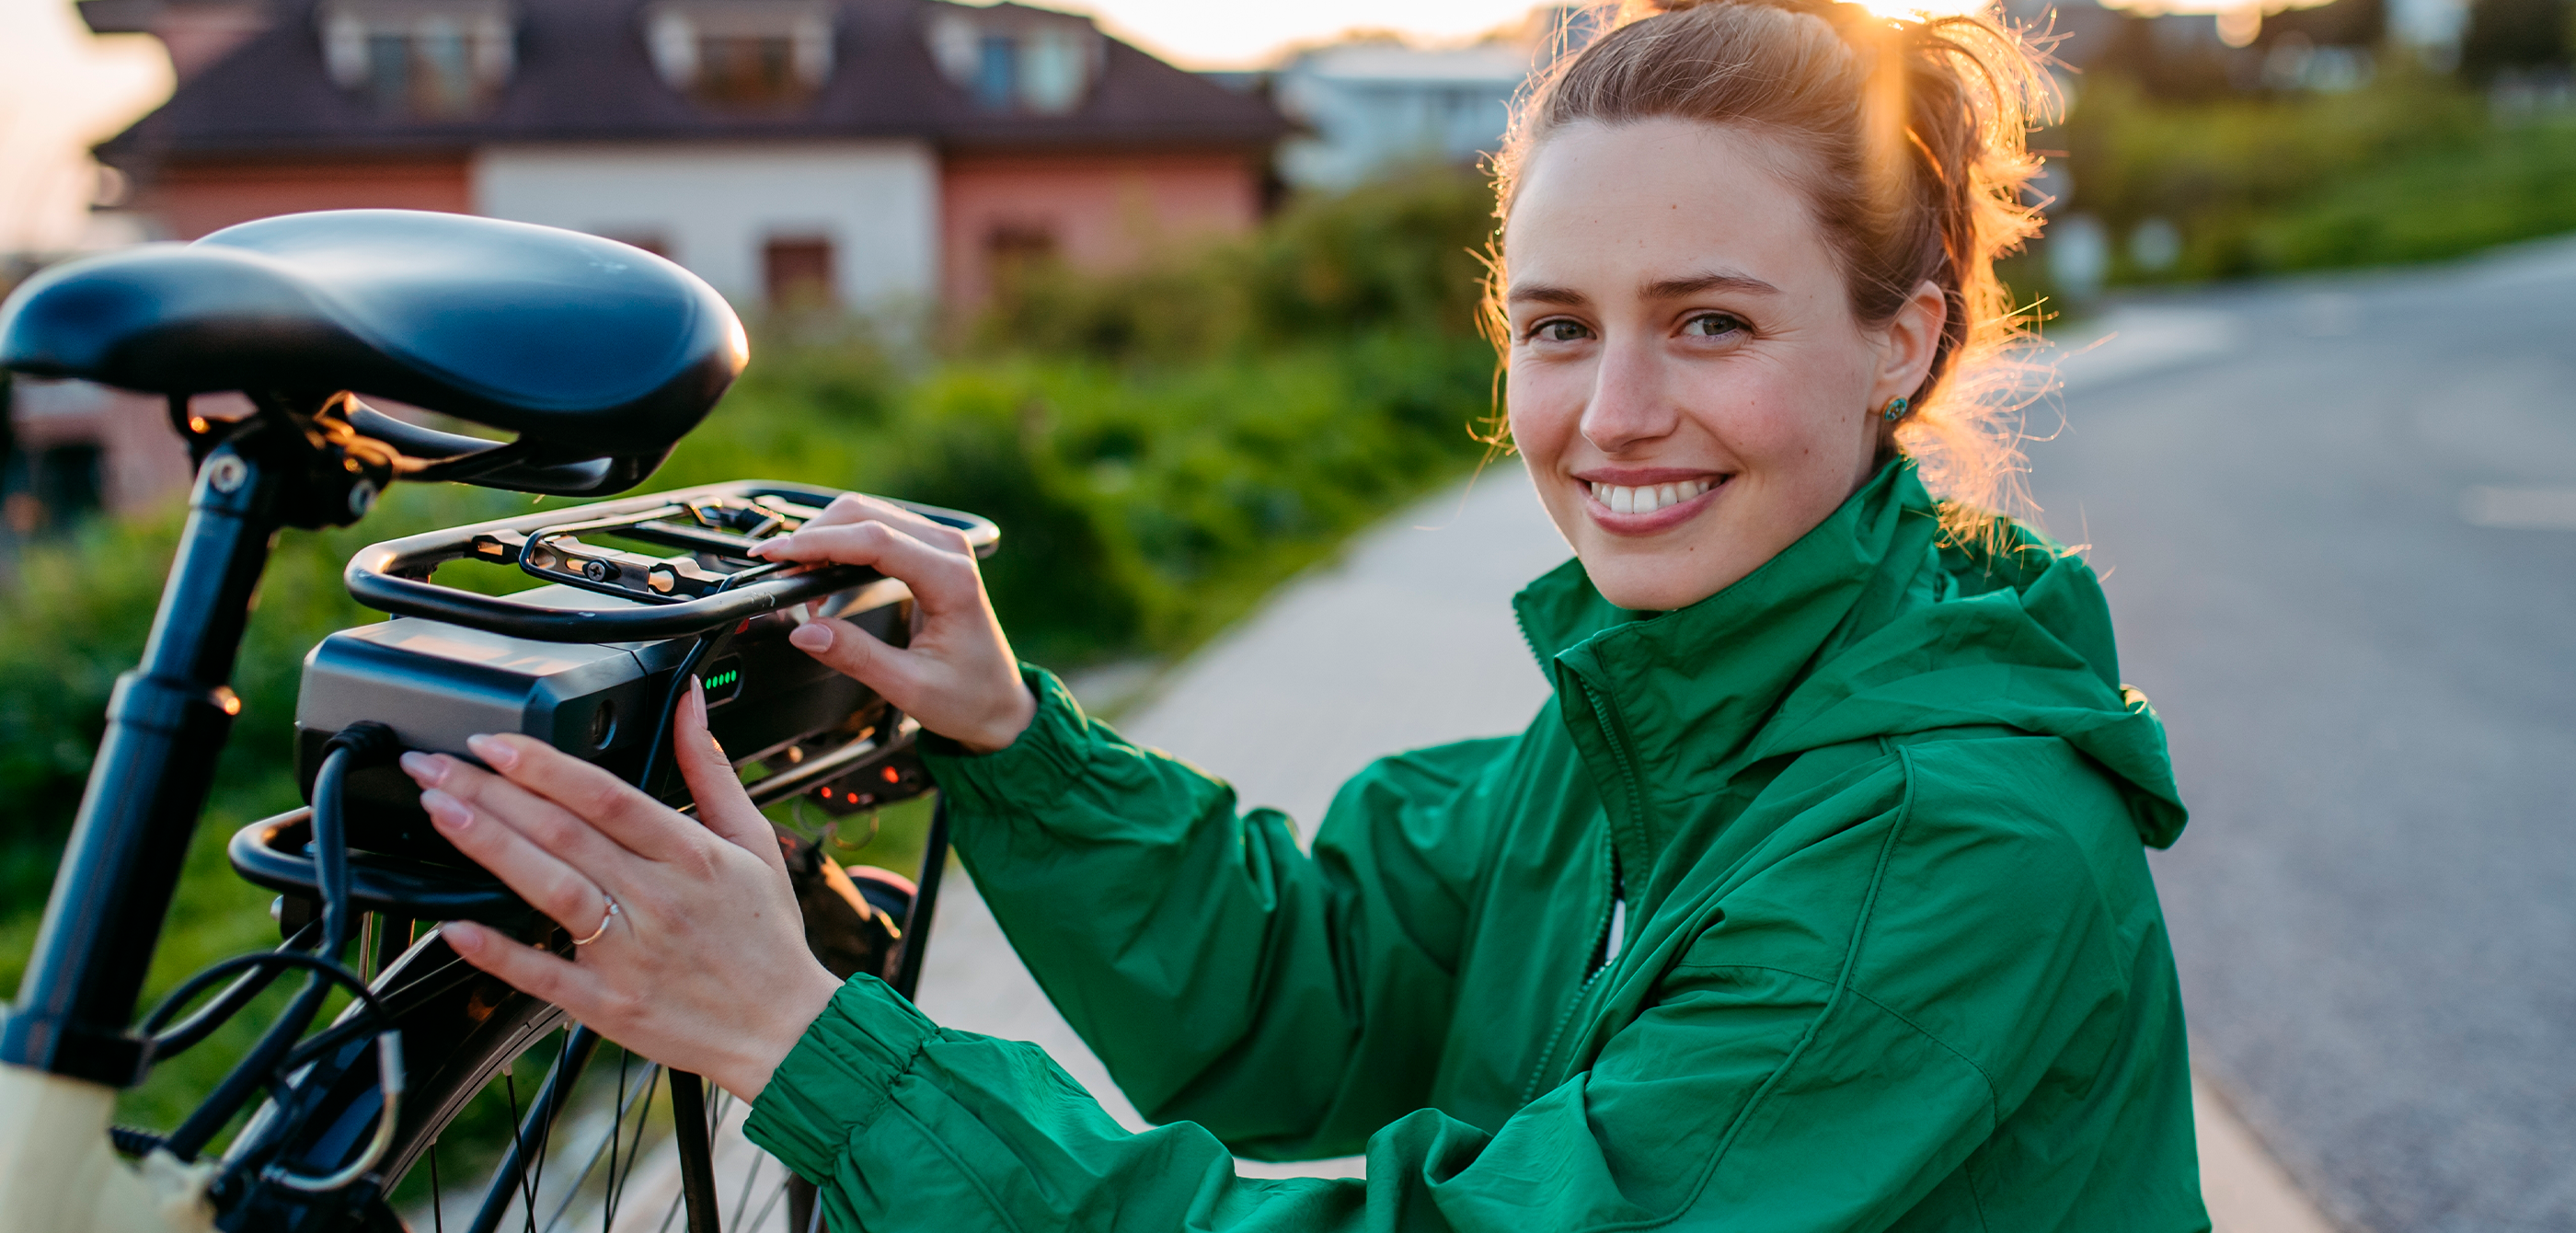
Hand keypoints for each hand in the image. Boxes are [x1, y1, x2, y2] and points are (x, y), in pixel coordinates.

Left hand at [400, 680, 843, 1102]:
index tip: (492, 741)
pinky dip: (498, 950)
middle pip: (562, 832)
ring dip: (488, 846)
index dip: (543, 764)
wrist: (785, 1030)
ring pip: (549, 887)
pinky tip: (456, 926)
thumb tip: (689, 702)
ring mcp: (630, 953)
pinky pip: (544, 974)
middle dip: (489, 791)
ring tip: (438, 811)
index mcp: (691, 855)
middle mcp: (657, 899)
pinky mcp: (609, 1004)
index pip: (606, 795)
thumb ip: (710, 770)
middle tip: (433, 764)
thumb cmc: (765, 938)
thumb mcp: (753, 842)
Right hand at [750, 492, 1034, 752]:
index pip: (874, 541)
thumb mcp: (910, 687)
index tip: (775, 557)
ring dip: (823, 536)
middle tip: (773, 568)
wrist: (1000, 702)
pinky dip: (839, 542)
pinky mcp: (928, 552)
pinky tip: (817, 569)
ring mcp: (940, 546)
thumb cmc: (968, 697)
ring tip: (791, 573)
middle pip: (865, 514)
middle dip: (812, 535)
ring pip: (866, 514)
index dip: (818, 543)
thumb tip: (804, 631)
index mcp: (951, 579)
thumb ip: (857, 657)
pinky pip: (875, 529)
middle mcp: (949, 551)